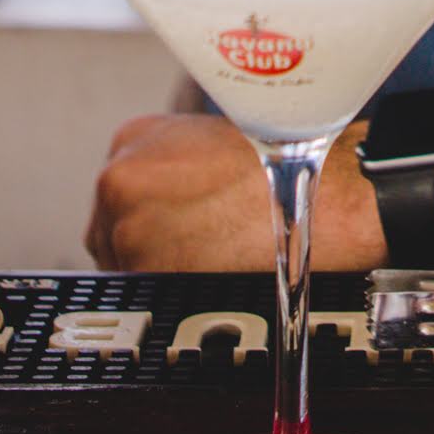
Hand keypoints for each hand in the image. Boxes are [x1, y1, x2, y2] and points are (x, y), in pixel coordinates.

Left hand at [86, 114, 384, 271]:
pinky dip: (175, 292)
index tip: (172, 229)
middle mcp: (118, 178)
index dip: (147, 218)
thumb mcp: (209, 143)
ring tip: (213, 260)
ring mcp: (127, 224)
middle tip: (196, 250)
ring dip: (161, 271)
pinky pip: (147, 293)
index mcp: (131, 140)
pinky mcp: (145, 267)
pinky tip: (212, 275)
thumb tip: (167, 204)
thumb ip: (172, 169)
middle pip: (113, 232)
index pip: (116, 196)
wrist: (320, 192)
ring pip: (127, 267)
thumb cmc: (283, 165)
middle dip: (148, 246)